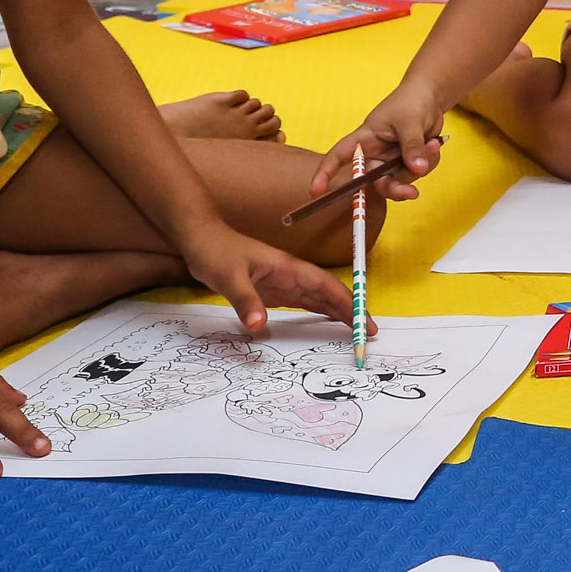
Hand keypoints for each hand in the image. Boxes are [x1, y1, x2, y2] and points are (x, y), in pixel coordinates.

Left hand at [174, 220, 355, 336]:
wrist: (202, 239)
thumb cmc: (216, 252)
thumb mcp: (228, 277)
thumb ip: (244, 301)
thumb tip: (258, 326)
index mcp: (288, 267)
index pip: (326, 286)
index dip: (348, 302)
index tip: (362, 320)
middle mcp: (292, 274)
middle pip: (329, 292)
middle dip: (351, 310)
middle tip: (368, 332)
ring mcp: (285, 281)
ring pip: (320, 297)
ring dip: (339, 311)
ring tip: (356, 329)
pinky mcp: (275, 289)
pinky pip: (305, 301)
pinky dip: (321, 311)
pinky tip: (329, 320)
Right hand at [313, 86, 442, 194]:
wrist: (430, 97)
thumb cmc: (411, 101)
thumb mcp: (410, 121)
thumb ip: (411, 146)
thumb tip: (417, 169)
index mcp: (365, 139)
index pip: (338, 156)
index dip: (325, 173)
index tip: (316, 191)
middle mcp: (375, 153)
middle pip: (375, 182)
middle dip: (394, 189)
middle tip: (412, 193)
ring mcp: (391, 160)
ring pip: (399, 181)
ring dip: (420, 168)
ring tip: (433, 145)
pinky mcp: (407, 163)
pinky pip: (416, 174)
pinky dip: (429, 162)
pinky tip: (435, 144)